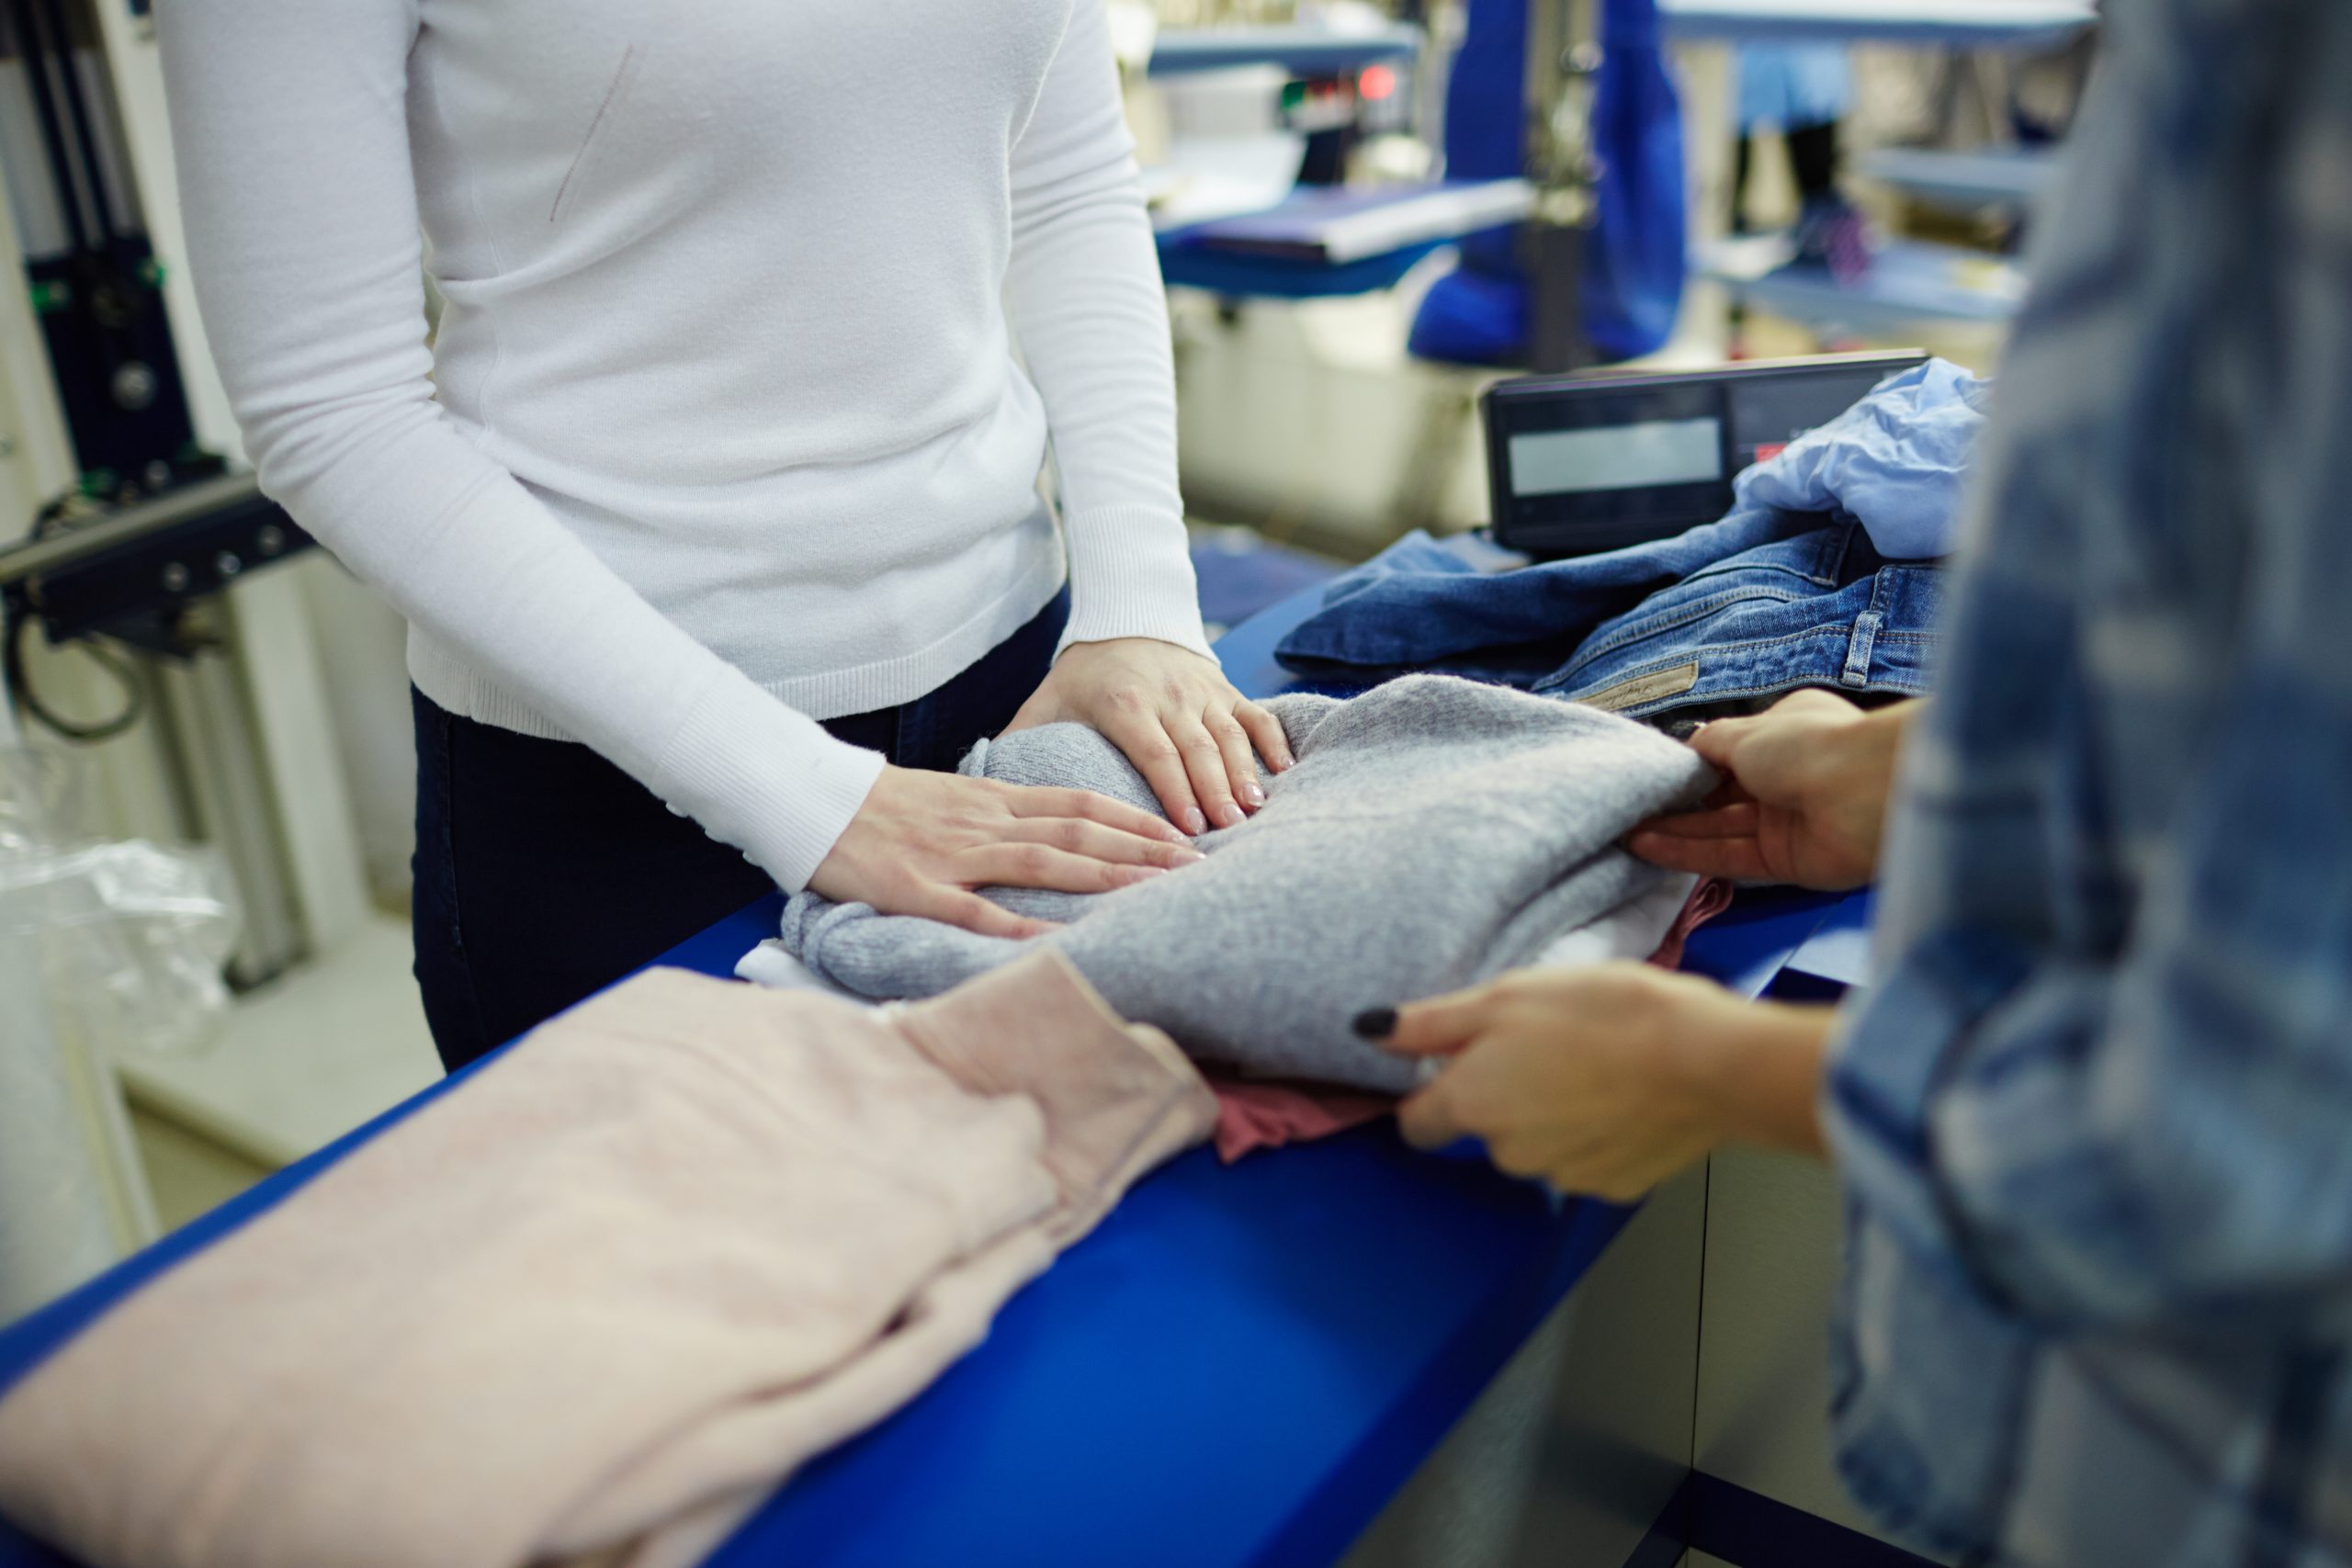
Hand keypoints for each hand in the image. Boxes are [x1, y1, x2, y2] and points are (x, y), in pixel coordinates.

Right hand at [809, 764, 1201, 937]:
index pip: (1080, 803)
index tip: (1183, 834)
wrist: (809, 798)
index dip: (1135, 818)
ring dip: (1104, 878)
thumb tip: (1048, 833)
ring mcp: (952, 854)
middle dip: (1142, 849)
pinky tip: (1060, 940)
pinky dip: (1020, 924)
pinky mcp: (917, 887)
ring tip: (1154, 892)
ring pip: (1042, 861)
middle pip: (1078, 832)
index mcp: (992, 798)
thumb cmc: (879, 805)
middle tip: (1197, 865)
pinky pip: (976, 908)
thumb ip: (998, 814)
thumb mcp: (949, 797)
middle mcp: (984, 822)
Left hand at [1006, 638, 1292, 836]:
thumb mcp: (1046, 701)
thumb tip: (984, 786)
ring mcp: (1202, 691)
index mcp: (1124, 702)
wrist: (1127, 616)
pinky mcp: (1225, 689)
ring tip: (1255, 811)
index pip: (1154, 750)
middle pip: (1199, 748)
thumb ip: (1020, 740)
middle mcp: (1169, 694)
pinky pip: (1256, 715)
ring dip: (1246, 773)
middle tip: (1228, 832)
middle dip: (1215, 791)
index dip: (1173, 788)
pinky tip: (1285, 774)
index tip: (1186, 827)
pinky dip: (1273, 742)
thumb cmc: (1082, 676)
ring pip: (1231, 734)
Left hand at [1371, 966, 1744, 1199]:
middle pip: (1484, 1129)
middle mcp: (1507, 1153)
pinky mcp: (1615, 1187)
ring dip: (1554, 1114)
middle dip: (1504, 1094)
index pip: (1416, 1123)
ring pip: (1539, 1146)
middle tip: (1547, 1044)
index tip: (1459, 1065)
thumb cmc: (1602, 1014)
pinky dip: (1599, 1134)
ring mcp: (1563, 1177)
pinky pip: (1589, 1160)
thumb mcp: (1505, 997)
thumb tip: (1369, 1031)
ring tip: (1595, 1065)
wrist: (1705, 1060)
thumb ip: (1431, 1023)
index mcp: (1472, 1105)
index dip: (1430, 1094)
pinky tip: (1627, 1097)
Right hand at [1626, 690, 1916, 889]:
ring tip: (1624, 831)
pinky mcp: (1784, 861)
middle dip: (1675, 802)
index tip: (1651, 773)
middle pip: (1719, 793)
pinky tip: (1647, 847)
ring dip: (1672, 830)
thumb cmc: (1812, 747)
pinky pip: (1726, 856)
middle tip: (1629, 808)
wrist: (1869, 795)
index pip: (1728, 751)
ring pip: (1718, 827)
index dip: (1690, 763)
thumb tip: (1684, 750)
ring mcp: (1786, 821)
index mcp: (1786, 732)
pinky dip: (1687, 853)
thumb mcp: (1746, 731)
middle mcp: (1787, 775)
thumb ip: (1709, 743)